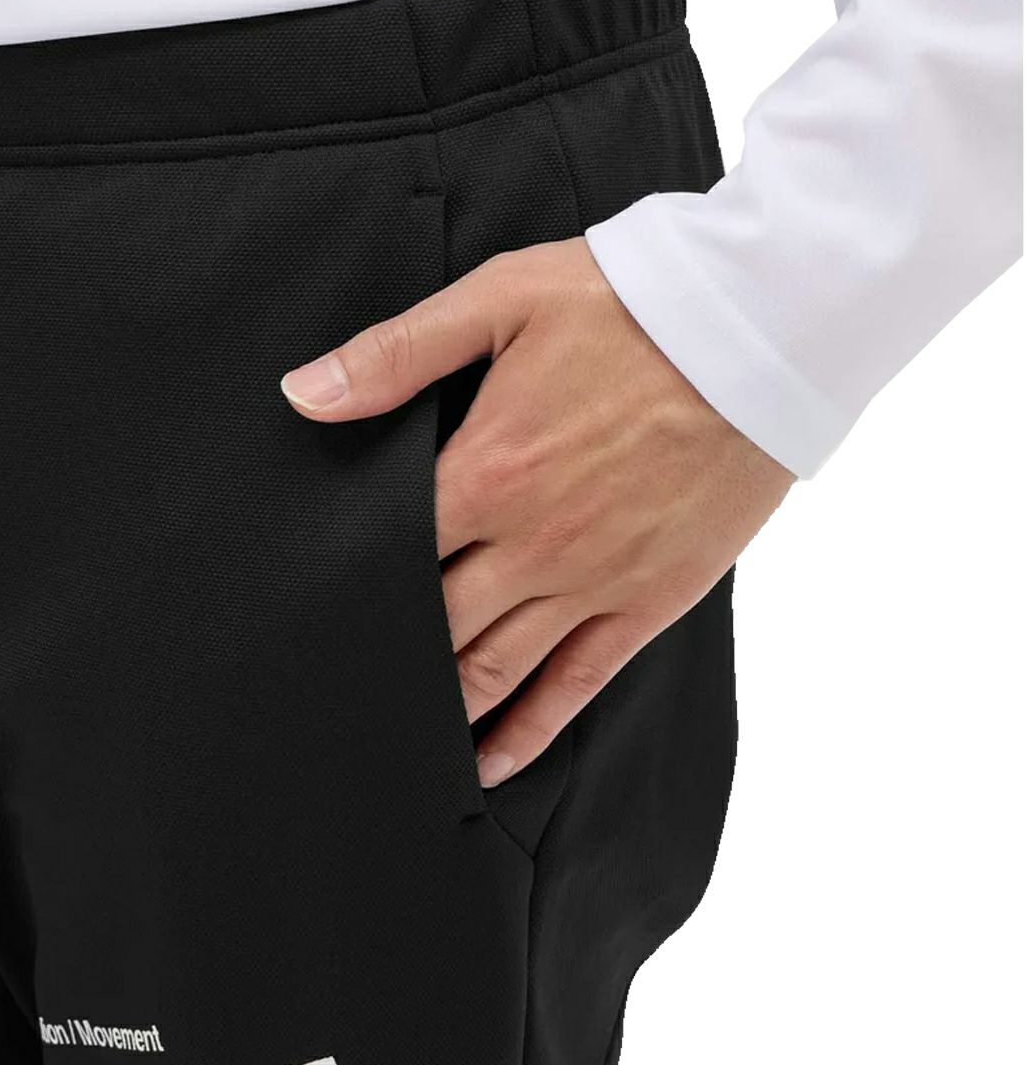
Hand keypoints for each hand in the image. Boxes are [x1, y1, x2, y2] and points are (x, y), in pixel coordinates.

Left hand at [281, 239, 793, 786]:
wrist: (762, 328)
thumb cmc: (630, 306)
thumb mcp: (502, 300)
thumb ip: (396, 354)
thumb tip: (302, 393)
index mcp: (485, 471)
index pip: (388, 555)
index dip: (342, 590)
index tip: (309, 616)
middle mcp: (530, 542)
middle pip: (432, 623)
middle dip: (381, 657)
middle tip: (338, 688)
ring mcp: (590, 581)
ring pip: (492, 670)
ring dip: (440, 708)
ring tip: (396, 741)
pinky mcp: (647, 601)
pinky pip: (574, 687)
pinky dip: (526, 734)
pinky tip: (488, 764)